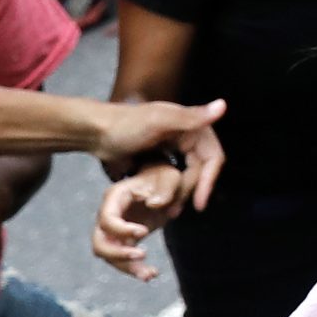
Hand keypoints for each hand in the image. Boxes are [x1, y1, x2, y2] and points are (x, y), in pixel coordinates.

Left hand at [91, 97, 225, 206]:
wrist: (93, 133)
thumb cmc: (123, 126)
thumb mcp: (159, 121)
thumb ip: (192, 116)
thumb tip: (223, 105)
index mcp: (192, 125)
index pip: (213, 157)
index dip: (209, 181)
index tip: (199, 204)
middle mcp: (187, 136)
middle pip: (201, 170)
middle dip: (191, 191)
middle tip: (175, 209)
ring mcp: (174, 149)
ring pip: (188, 176)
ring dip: (181, 194)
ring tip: (168, 211)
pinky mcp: (161, 159)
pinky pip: (174, 178)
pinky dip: (170, 191)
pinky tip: (162, 203)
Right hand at [92, 164, 187, 280]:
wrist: (163, 183)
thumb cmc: (164, 176)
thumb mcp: (170, 177)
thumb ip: (166, 189)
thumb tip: (154, 204)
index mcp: (116, 197)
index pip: (107, 218)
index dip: (121, 229)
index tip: (144, 232)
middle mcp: (109, 215)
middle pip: (99, 242)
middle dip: (117, 254)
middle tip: (141, 255)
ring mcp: (114, 230)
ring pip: (109, 256)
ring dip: (126, 268)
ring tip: (150, 274)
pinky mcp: (124, 240)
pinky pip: (122, 260)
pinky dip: (135, 269)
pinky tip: (152, 274)